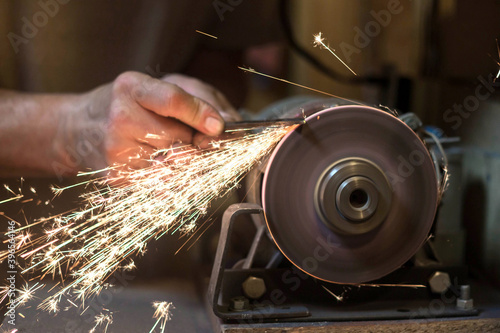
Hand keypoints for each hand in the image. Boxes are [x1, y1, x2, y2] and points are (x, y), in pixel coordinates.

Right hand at [71, 71, 227, 171]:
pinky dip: (174, 178)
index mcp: (131, 88)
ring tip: (176, 152)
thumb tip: (227, 123)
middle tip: (192, 139)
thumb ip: (195, 97)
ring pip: (175, 165)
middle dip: (194, 142)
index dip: (200, 114)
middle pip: (179, 139)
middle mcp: (120, 119)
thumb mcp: (155, 86)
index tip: (217, 126)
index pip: (173, 101)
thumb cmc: (125, 105)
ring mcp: (117, 151)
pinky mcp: (117, 177)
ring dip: (187, 162)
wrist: (77, 129)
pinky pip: (162, 185)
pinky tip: (164, 166)